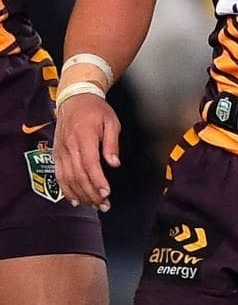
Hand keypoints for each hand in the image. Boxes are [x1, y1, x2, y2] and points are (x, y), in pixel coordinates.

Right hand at [54, 95, 121, 211]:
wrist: (74, 99)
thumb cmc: (95, 110)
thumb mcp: (111, 121)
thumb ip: (112, 143)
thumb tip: (114, 163)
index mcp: (84, 136)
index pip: (90, 164)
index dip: (97, 181)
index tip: (106, 193)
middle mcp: (70, 145)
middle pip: (79, 175)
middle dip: (91, 193)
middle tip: (103, 205)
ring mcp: (61, 151)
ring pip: (68, 178)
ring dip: (80, 194)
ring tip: (93, 205)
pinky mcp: (56, 154)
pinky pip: (59, 175)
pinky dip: (66, 189)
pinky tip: (75, 199)